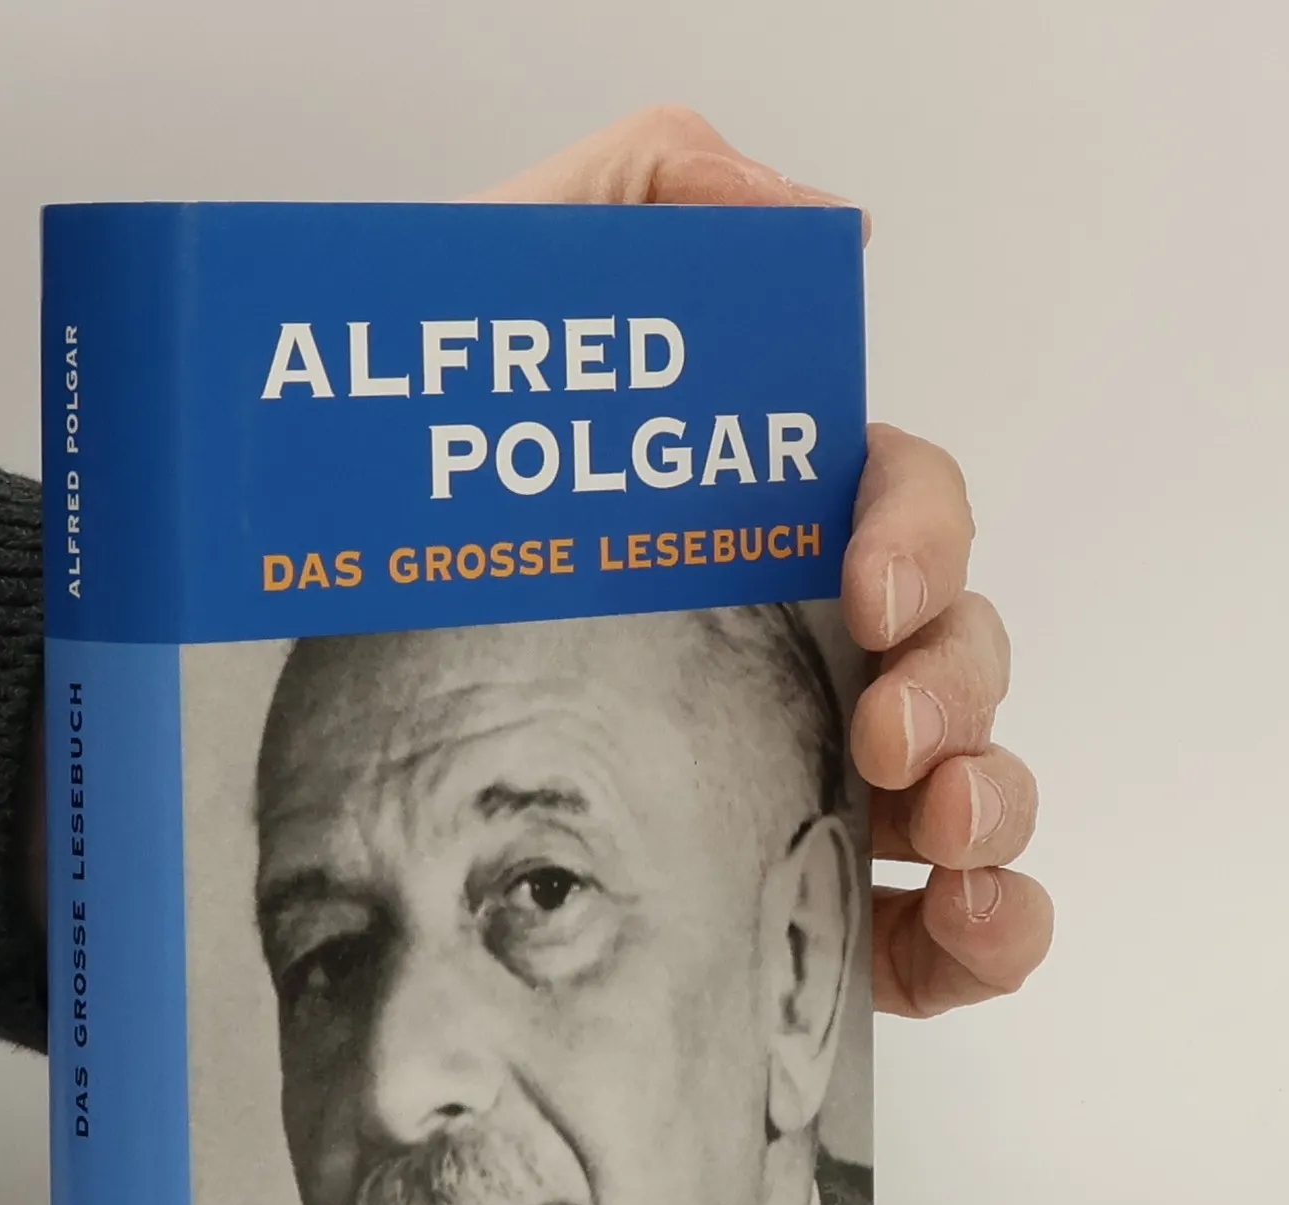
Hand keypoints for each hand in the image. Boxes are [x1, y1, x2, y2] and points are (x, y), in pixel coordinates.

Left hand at [477, 106, 1052, 1017]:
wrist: (293, 654)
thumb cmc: (393, 494)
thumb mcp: (497, 293)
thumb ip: (641, 192)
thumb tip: (813, 221)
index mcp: (758, 536)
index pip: (899, 509)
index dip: (920, 535)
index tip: (868, 585)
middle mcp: (804, 658)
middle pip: (956, 650)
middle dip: (957, 682)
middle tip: (885, 728)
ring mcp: (810, 788)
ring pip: (972, 783)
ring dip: (996, 799)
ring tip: (943, 825)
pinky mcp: (801, 912)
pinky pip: (936, 928)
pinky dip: (993, 927)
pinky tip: (973, 923)